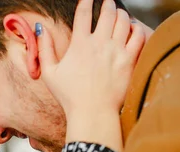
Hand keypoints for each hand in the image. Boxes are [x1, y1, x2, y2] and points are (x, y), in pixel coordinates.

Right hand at [36, 0, 144, 150]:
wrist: (92, 113)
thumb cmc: (69, 96)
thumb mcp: (49, 73)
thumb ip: (44, 48)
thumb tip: (40, 28)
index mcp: (79, 44)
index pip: (84, 12)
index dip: (86, 1)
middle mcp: (99, 43)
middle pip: (108, 11)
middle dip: (107, 4)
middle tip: (107, 4)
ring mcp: (116, 51)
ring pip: (124, 20)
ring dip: (121, 14)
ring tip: (119, 14)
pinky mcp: (129, 61)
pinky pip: (138, 36)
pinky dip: (136, 28)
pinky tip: (133, 29)